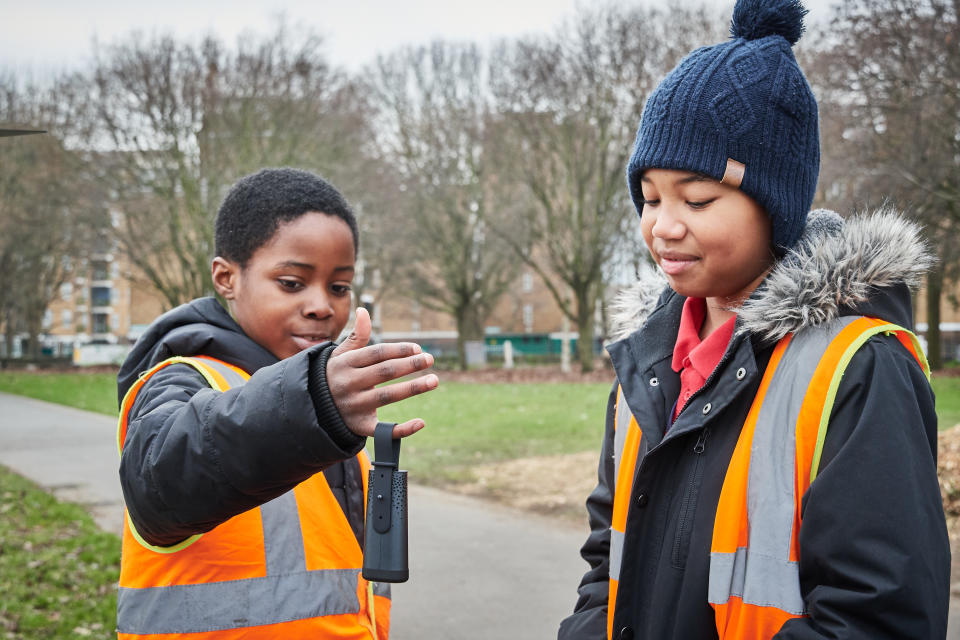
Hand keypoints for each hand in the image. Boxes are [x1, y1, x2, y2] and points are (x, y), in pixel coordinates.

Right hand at [326, 307, 437, 437]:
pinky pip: (382, 430)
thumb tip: (363, 311)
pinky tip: (421, 422)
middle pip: (384, 372)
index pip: (376, 354)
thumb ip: (356, 336)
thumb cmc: (335, 375)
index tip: (418, 348)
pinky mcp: (358, 426)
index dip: (399, 350)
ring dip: (413, 388)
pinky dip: (402, 428)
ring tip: (434, 380)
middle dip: (409, 365)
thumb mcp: (340, 355)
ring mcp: (353, 406)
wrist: (313, 407)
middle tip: (430, 359)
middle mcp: (348, 384)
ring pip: (386, 396)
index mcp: (345, 364)